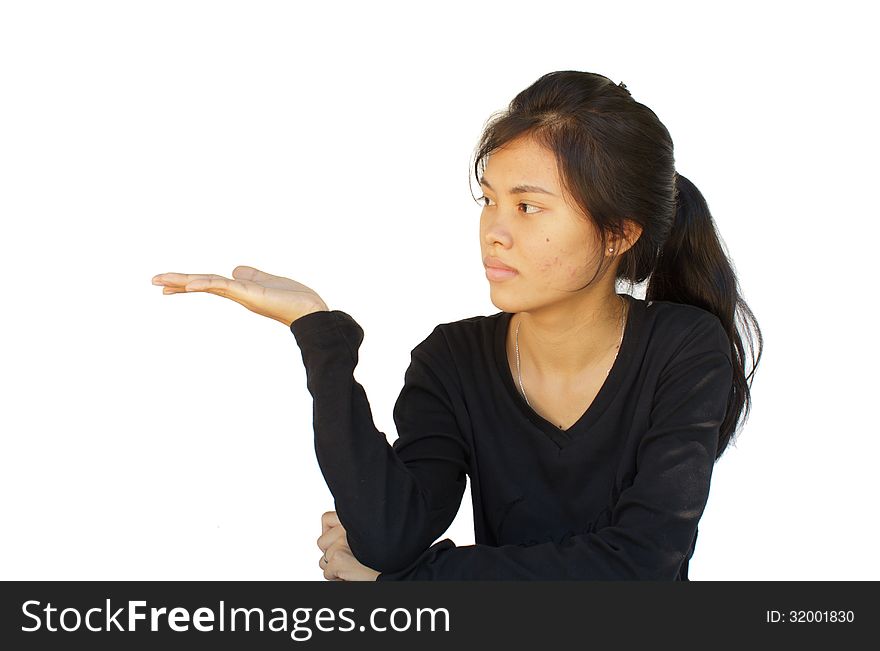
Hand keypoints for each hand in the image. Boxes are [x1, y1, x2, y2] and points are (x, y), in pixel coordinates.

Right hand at [151, 266, 328, 326]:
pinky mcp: (249, 293)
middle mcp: (236, 292)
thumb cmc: (293, 298)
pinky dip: (206, 284)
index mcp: (239, 288)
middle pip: (201, 283)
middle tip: (153, 281)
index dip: (188, 282)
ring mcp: (241, 293)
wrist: (311, 311)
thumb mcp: (267, 280)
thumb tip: (235, 269)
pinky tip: (191, 284)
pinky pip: (223, 286)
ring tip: (161, 281)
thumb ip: (250, 274)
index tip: (167, 284)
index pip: (208, 282)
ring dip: (184, 281)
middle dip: (178, 282)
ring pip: (207, 283)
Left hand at [317, 511, 379, 581]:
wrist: (398, 569)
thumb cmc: (385, 555)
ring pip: (323, 560)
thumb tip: (330, 535)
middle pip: (321, 542)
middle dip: (331, 553)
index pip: (326, 519)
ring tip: (352, 566)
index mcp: (354, 517)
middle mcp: (346, 526)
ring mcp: (341, 542)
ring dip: (335, 567)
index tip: (340, 543)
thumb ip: (351, 530)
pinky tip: (352, 574)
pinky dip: (337, 578)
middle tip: (350, 558)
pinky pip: (327, 573)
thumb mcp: (369, 534)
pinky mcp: (338, 558)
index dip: (329, 533)